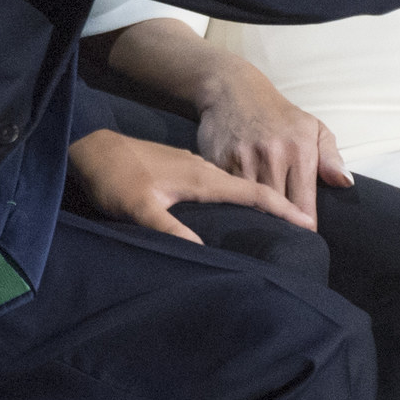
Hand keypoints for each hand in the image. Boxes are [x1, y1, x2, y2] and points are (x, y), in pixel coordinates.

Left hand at [67, 129, 296, 243]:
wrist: (91, 148)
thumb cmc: (113, 176)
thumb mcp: (137, 206)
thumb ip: (168, 228)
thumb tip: (202, 252)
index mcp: (202, 178)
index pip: (253, 193)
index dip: (282, 209)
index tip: (308, 225)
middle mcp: (205, 170)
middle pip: (253, 189)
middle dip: (281, 206)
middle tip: (306, 229)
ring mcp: (195, 167)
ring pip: (237, 186)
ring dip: (260, 202)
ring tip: (278, 223)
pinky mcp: (184, 170)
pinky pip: (222, 185)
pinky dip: (238, 198)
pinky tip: (235, 211)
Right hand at [190, 65, 343, 227]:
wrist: (233, 90)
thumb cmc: (280, 116)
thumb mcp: (313, 128)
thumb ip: (332, 157)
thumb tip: (345, 183)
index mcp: (299, 151)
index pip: (304, 205)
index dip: (304, 226)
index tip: (305, 240)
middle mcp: (272, 155)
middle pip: (277, 210)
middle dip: (281, 228)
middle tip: (284, 244)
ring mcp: (242, 159)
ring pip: (251, 205)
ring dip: (256, 219)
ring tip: (261, 235)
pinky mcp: (217, 161)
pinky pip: (228, 194)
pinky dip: (234, 205)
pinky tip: (238, 213)